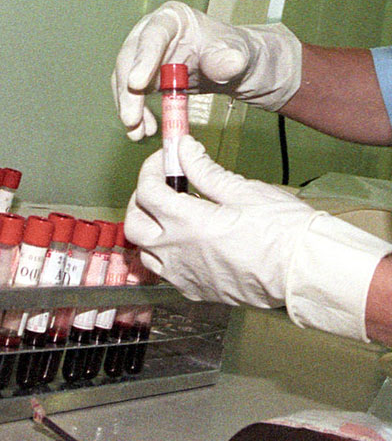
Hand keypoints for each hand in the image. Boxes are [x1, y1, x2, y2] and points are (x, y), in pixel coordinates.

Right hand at [112, 1, 301, 140]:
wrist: (226, 67)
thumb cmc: (228, 52)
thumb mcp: (234, 54)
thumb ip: (228, 59)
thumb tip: (229, 63)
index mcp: (172, 19)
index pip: (153, 36)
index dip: (143, 60)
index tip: (137, 84)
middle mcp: (150, 34)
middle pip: (129, 60)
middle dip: (128, 93)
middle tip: (131, 119)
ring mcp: (142, 57)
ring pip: (124, 82)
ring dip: (128, 109)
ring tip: (137, 132)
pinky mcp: (141, 78)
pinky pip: (131, 97)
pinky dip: (136, 116)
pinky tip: (144, 131)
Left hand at [124, 134, 391, 340]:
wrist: (306, 273)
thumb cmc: (282, 229)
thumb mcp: (244, 191)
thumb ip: (205, 171)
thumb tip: (184, 148)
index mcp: (187, 223)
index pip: (148, 191)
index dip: (150, 169)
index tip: (164, 159)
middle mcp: (176, 253)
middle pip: (134, 224)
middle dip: (140, 200)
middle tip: (161, 186)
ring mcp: (183, 276)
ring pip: (145, 252)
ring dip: (150, 230)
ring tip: (171, 215)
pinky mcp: (194, 291)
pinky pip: (165, 272)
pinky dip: (165, 253)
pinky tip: (185, 243)